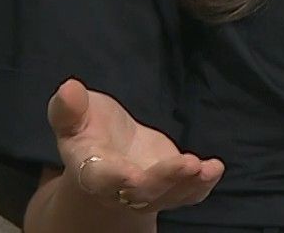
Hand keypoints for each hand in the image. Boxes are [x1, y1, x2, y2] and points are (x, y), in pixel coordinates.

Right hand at [46, 77, 225, 212]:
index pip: (101, 178)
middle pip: (141, 192)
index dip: (115, 178)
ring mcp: (147, 191)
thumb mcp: (72, 115)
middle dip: (163, 180)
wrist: (104, 152)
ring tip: (205, 168)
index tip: (131, 174)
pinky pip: (186, 194)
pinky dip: (201, 186)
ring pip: (167, 196)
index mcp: (90, 169)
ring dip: (187, 184)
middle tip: (186, 164)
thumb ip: (68, 108)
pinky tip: (214, 168)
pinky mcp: (169, 186)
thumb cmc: (86, 128)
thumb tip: (68, 89)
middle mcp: (119, 188)